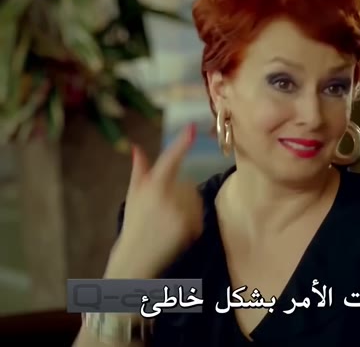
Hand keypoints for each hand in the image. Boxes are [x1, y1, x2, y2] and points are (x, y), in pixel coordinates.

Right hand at [105, 124, 203, 278]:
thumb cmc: (135, 224)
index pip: (169, 160)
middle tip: (161, 212)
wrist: (136, 257)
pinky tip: (176, 231)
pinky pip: (199, 215)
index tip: (192, 128)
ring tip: (167, 222)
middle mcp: (166, 196)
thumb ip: (139, 170)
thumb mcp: (133, 195)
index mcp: (151, 186)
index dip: (181, 144)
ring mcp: (180, 211)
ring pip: (195, 198)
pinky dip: (192, 222)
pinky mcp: (190, 226)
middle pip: (187, 183)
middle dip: (178, 193)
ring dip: (186, 207)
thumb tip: (136, 147)